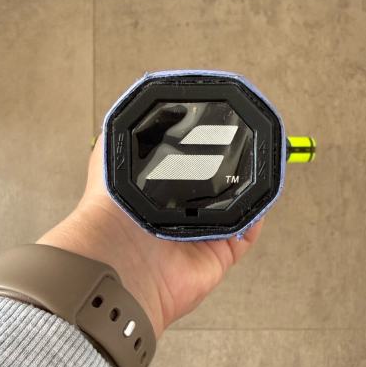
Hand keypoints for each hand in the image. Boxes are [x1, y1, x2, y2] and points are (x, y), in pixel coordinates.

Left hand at [36, 134, 262, 337]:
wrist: (119, 261)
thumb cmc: (106, 212)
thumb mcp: (108, 157)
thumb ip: (124, 131)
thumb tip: (142, 105)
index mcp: (155, 190)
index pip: (186, 165)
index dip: (202, 148)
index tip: (218, 127)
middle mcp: (178, 212)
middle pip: (214, 185)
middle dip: (229, 167)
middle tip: (243, 145)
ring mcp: (200, 234)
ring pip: (236, 206)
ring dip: (248, 187)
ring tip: (256, 162)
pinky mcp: (219, 254)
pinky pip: (247, 233)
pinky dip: (257, 215)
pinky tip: (259, 192)